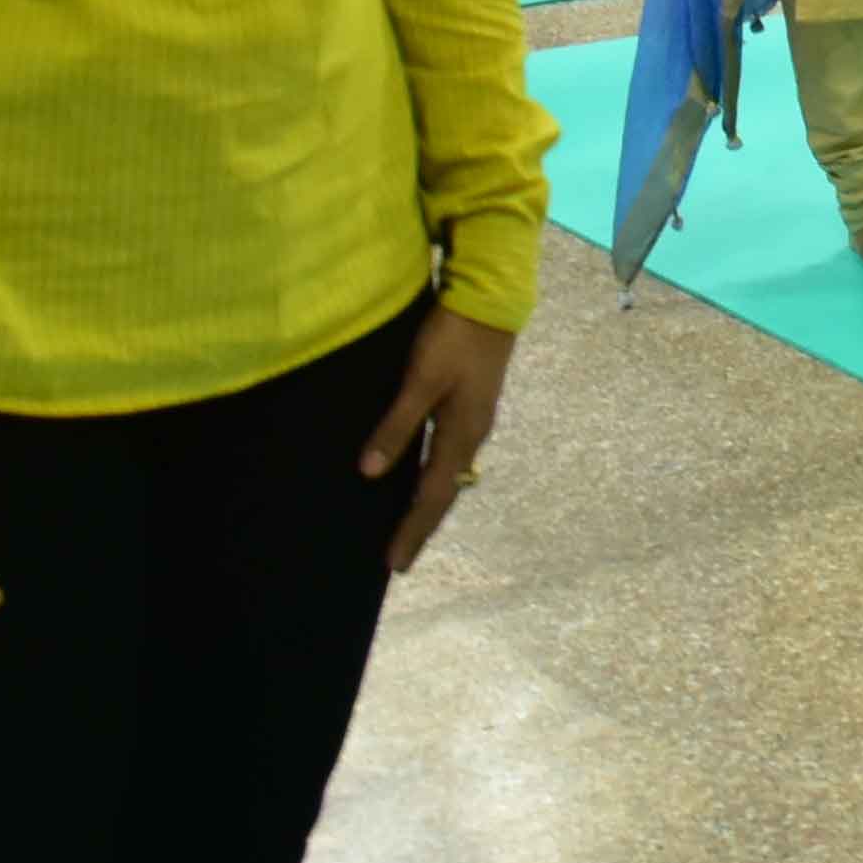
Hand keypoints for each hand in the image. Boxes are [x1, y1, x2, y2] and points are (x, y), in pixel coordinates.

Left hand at [354, 307, 516, 574]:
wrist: (493, 299)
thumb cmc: (452, 338)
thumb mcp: (420, 380)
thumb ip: (397, 426)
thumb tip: (370, 473)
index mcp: (462, 433)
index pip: (433, 495)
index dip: (412, 529)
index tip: (393, 563)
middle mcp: (473, 434)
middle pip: (446, 491)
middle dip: (422, 525)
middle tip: (401, 557)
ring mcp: (476, 419)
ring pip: (450, 473)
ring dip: (429, 503)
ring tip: (409, 525)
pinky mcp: (473, 404)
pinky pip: (452, 455)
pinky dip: (435, 476)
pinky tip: (424, 474)